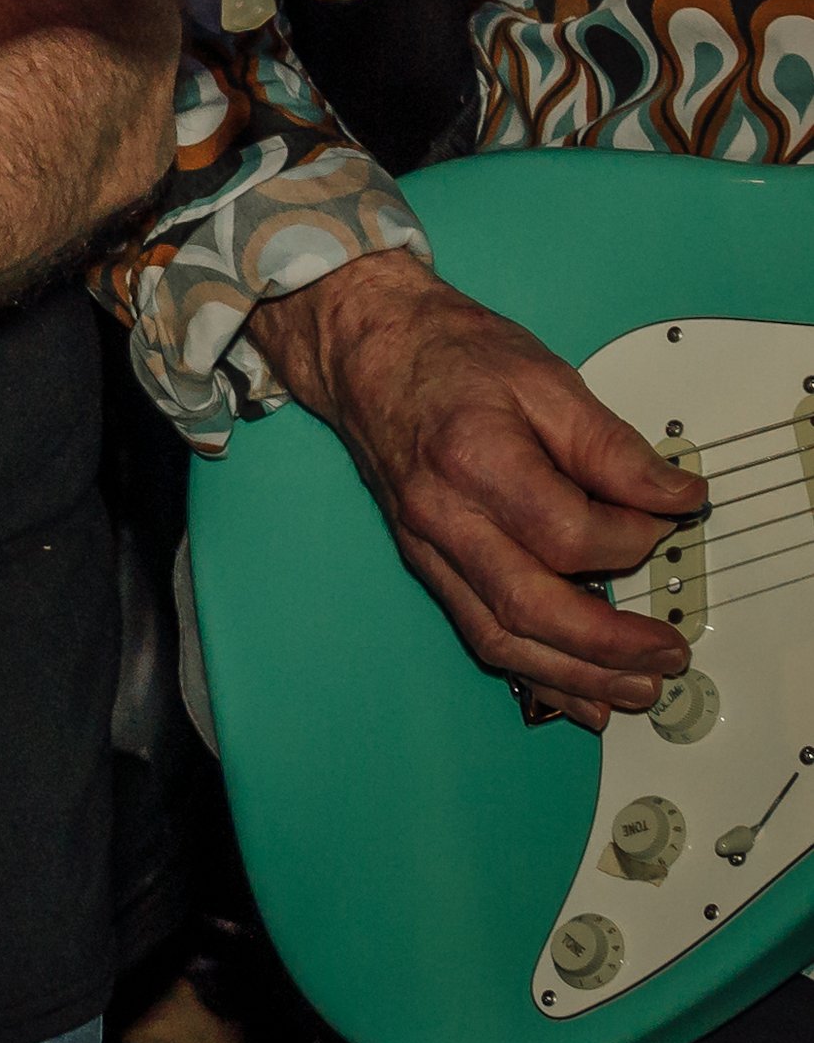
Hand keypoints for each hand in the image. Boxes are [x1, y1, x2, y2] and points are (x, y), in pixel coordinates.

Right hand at [250, 249, 705, 727]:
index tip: (669, 518)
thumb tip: (673, 497)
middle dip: (608, 646)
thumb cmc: (450, 355)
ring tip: (634, 690)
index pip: (568, 534)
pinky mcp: (425, 563)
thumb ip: (610, 446)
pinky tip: (575, 690)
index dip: (633, 538)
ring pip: (500, 638)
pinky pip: (478, 633)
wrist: (368, 351)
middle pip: (530, 607)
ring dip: (573, 676)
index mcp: (475, 458)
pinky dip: (531, 671)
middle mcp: (443, 515)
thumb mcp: (544, 377)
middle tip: (667, 653)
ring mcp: (427, 547)